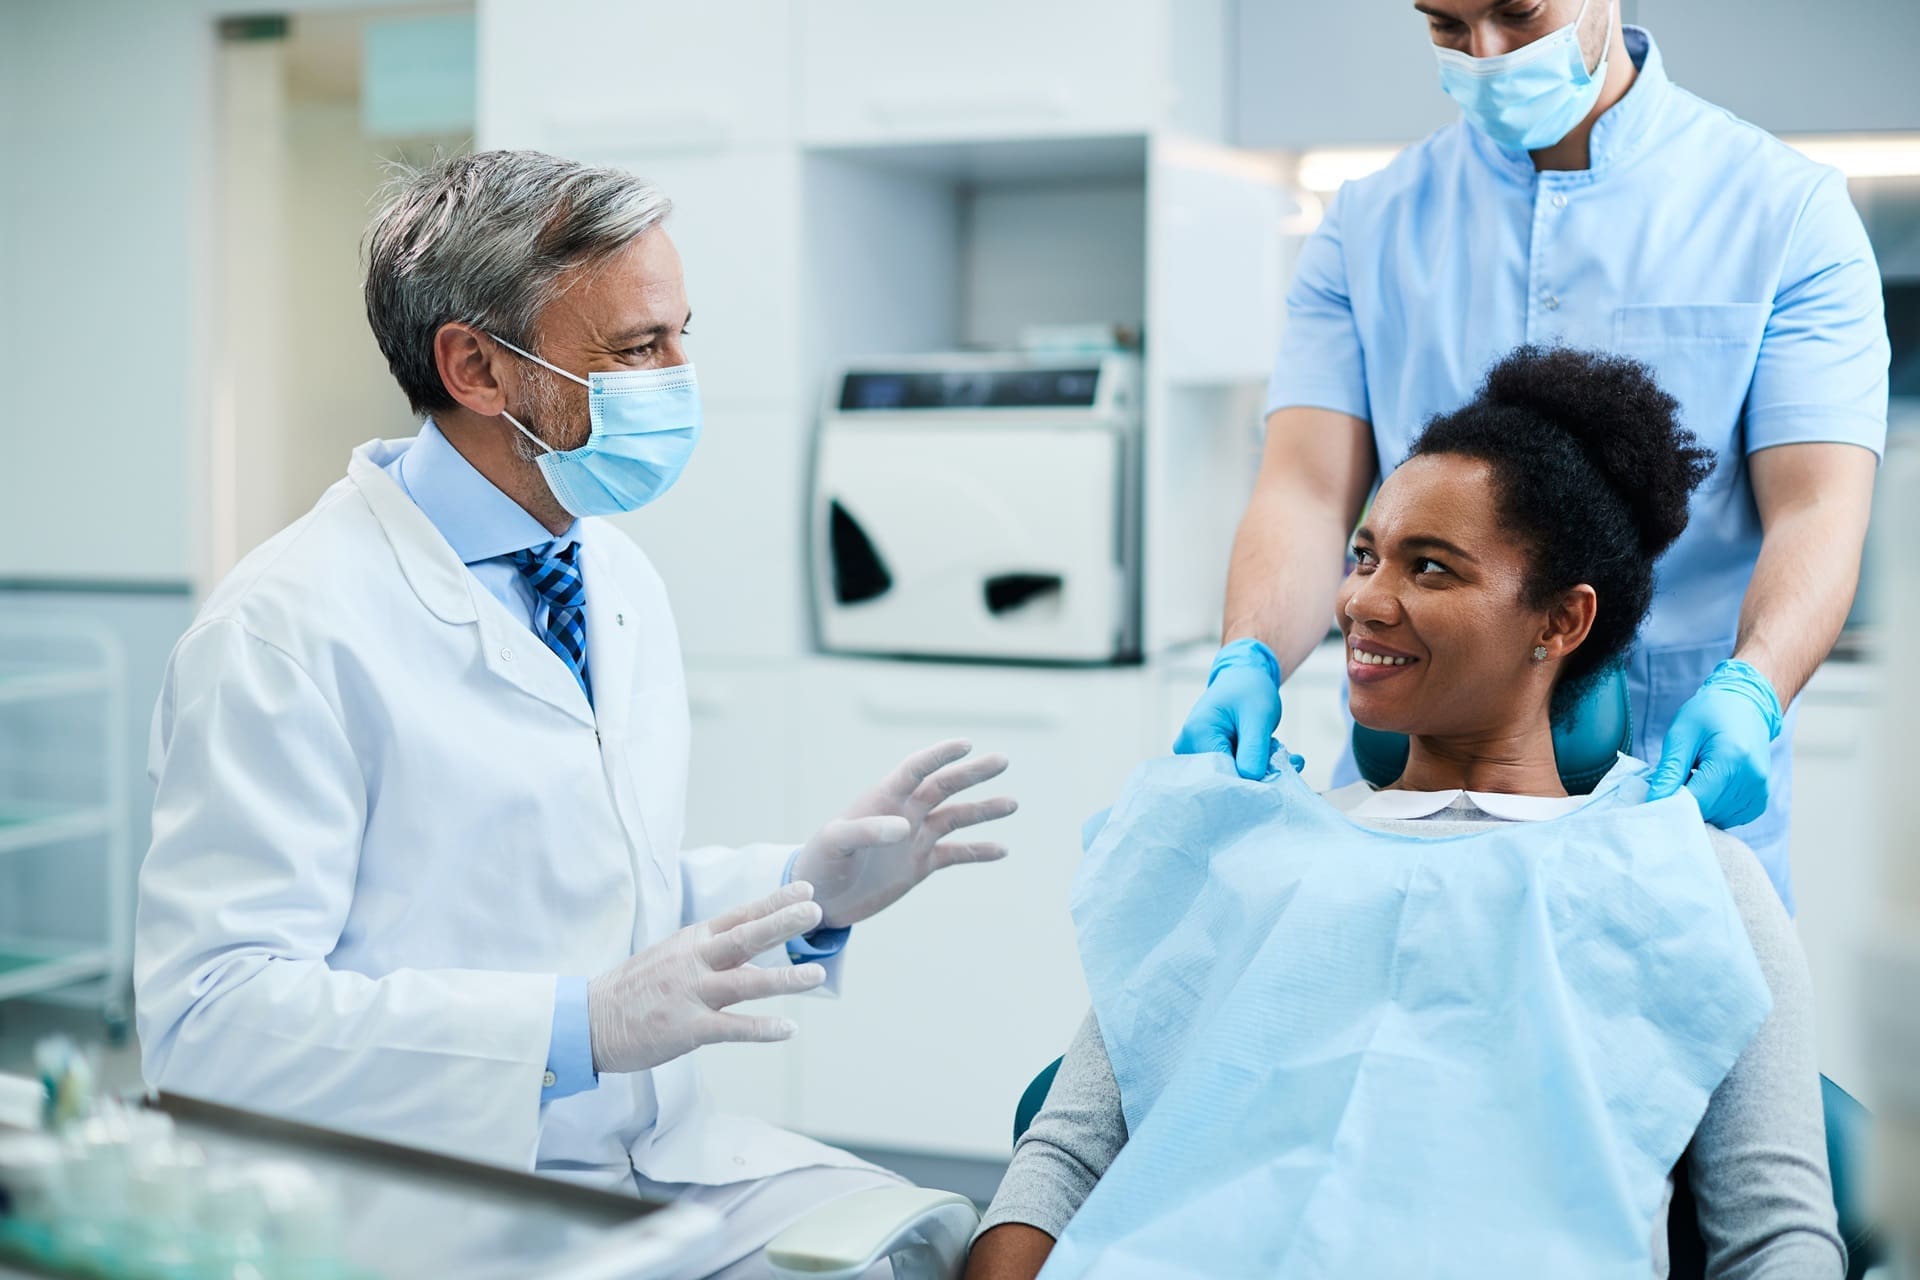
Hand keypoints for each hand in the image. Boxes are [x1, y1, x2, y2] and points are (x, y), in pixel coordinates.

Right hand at [586, 882, 828, 1074]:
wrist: (590, 1020)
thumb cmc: (636, 988)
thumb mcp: (671, 956)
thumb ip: (711, 953)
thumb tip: (752, 956)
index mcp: (692, 941)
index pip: (739, 915)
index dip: (773, 902)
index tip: (805, 887)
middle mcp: (694, 962)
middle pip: (745, 938)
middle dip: (781, 923)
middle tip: (815, 910)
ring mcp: (691, 994)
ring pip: (745, 983)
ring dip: (784, 979)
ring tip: (818, 976)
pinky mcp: (687, 1028)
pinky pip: (731, 1027)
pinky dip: (762, 1029)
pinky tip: (789, 1029)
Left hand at [794, 740, 1015, 928]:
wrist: (818, 900)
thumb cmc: (819, 864)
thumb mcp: (834, 844)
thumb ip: (865, 831)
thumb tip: (903, 826)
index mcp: (882, 800)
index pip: (915, 770)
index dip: (939, 755)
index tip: (966, 744)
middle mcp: (903, 813)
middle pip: (944, 787)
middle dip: (973, 774)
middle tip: (1003, 760)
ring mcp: (914, 839)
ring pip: (956, 817)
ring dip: (983, 810)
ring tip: (1012, 803)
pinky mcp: (919, 865)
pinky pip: (955, 854)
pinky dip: (978, 851)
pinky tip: (1002, 850)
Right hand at [1173, 639, 1282, 779]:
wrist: (1242, 675)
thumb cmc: (1249, 689)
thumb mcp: (1258, 717)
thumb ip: (1254, 749)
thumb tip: (1251, 780)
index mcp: (1196, 735)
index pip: (1222, 775)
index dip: (1251, 779)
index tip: (1279, 772)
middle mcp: (1187, 747)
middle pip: (1226, 777)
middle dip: (1259, 772)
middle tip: (1286, 758)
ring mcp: (1194, 753)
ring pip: (1232, 775)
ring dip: (1259, 766)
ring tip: (1276, 748)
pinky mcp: (1205, 756)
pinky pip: (1232, 769)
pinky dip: (1255, 763)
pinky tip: (1270, 749)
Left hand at [1647, 660, 1783, 827]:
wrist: (1745, 705)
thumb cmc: (1709, 714)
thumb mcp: (1681, 735)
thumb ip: (1669, 771)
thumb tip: (1654, 802)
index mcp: (1732, 760)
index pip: (1696, 801)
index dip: (1670, 803)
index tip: (1654, 797)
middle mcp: (1752, 780)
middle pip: (1707, 812)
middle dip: (1683, 803)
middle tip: (1674, 780)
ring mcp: (1759, 791)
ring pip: (1717, 819)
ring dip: (1700, 805)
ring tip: (1695, 777)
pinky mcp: (1759, 799)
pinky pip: (1730, 817)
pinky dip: (1714, 808)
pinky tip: (1709, 785)